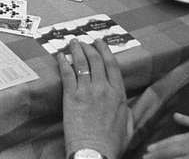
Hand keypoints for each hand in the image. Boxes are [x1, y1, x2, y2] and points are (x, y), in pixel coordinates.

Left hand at [57, 39, 130, 158]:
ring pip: (82, 64)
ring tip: (72, 43)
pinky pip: (67, 74)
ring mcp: (87, 92)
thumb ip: (128, 113)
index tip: (101, 44)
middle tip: (84, 41)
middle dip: (90, 47)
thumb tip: (126, 106)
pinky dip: (63, 63)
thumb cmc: (111, 145)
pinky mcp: (72, 97)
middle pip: (96, 61)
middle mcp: (104, 89)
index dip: (106, 52)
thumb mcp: (128, 128)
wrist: (94, 153)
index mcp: (118, 95)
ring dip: (76, 50)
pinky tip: (60, 56)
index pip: (113, 66)